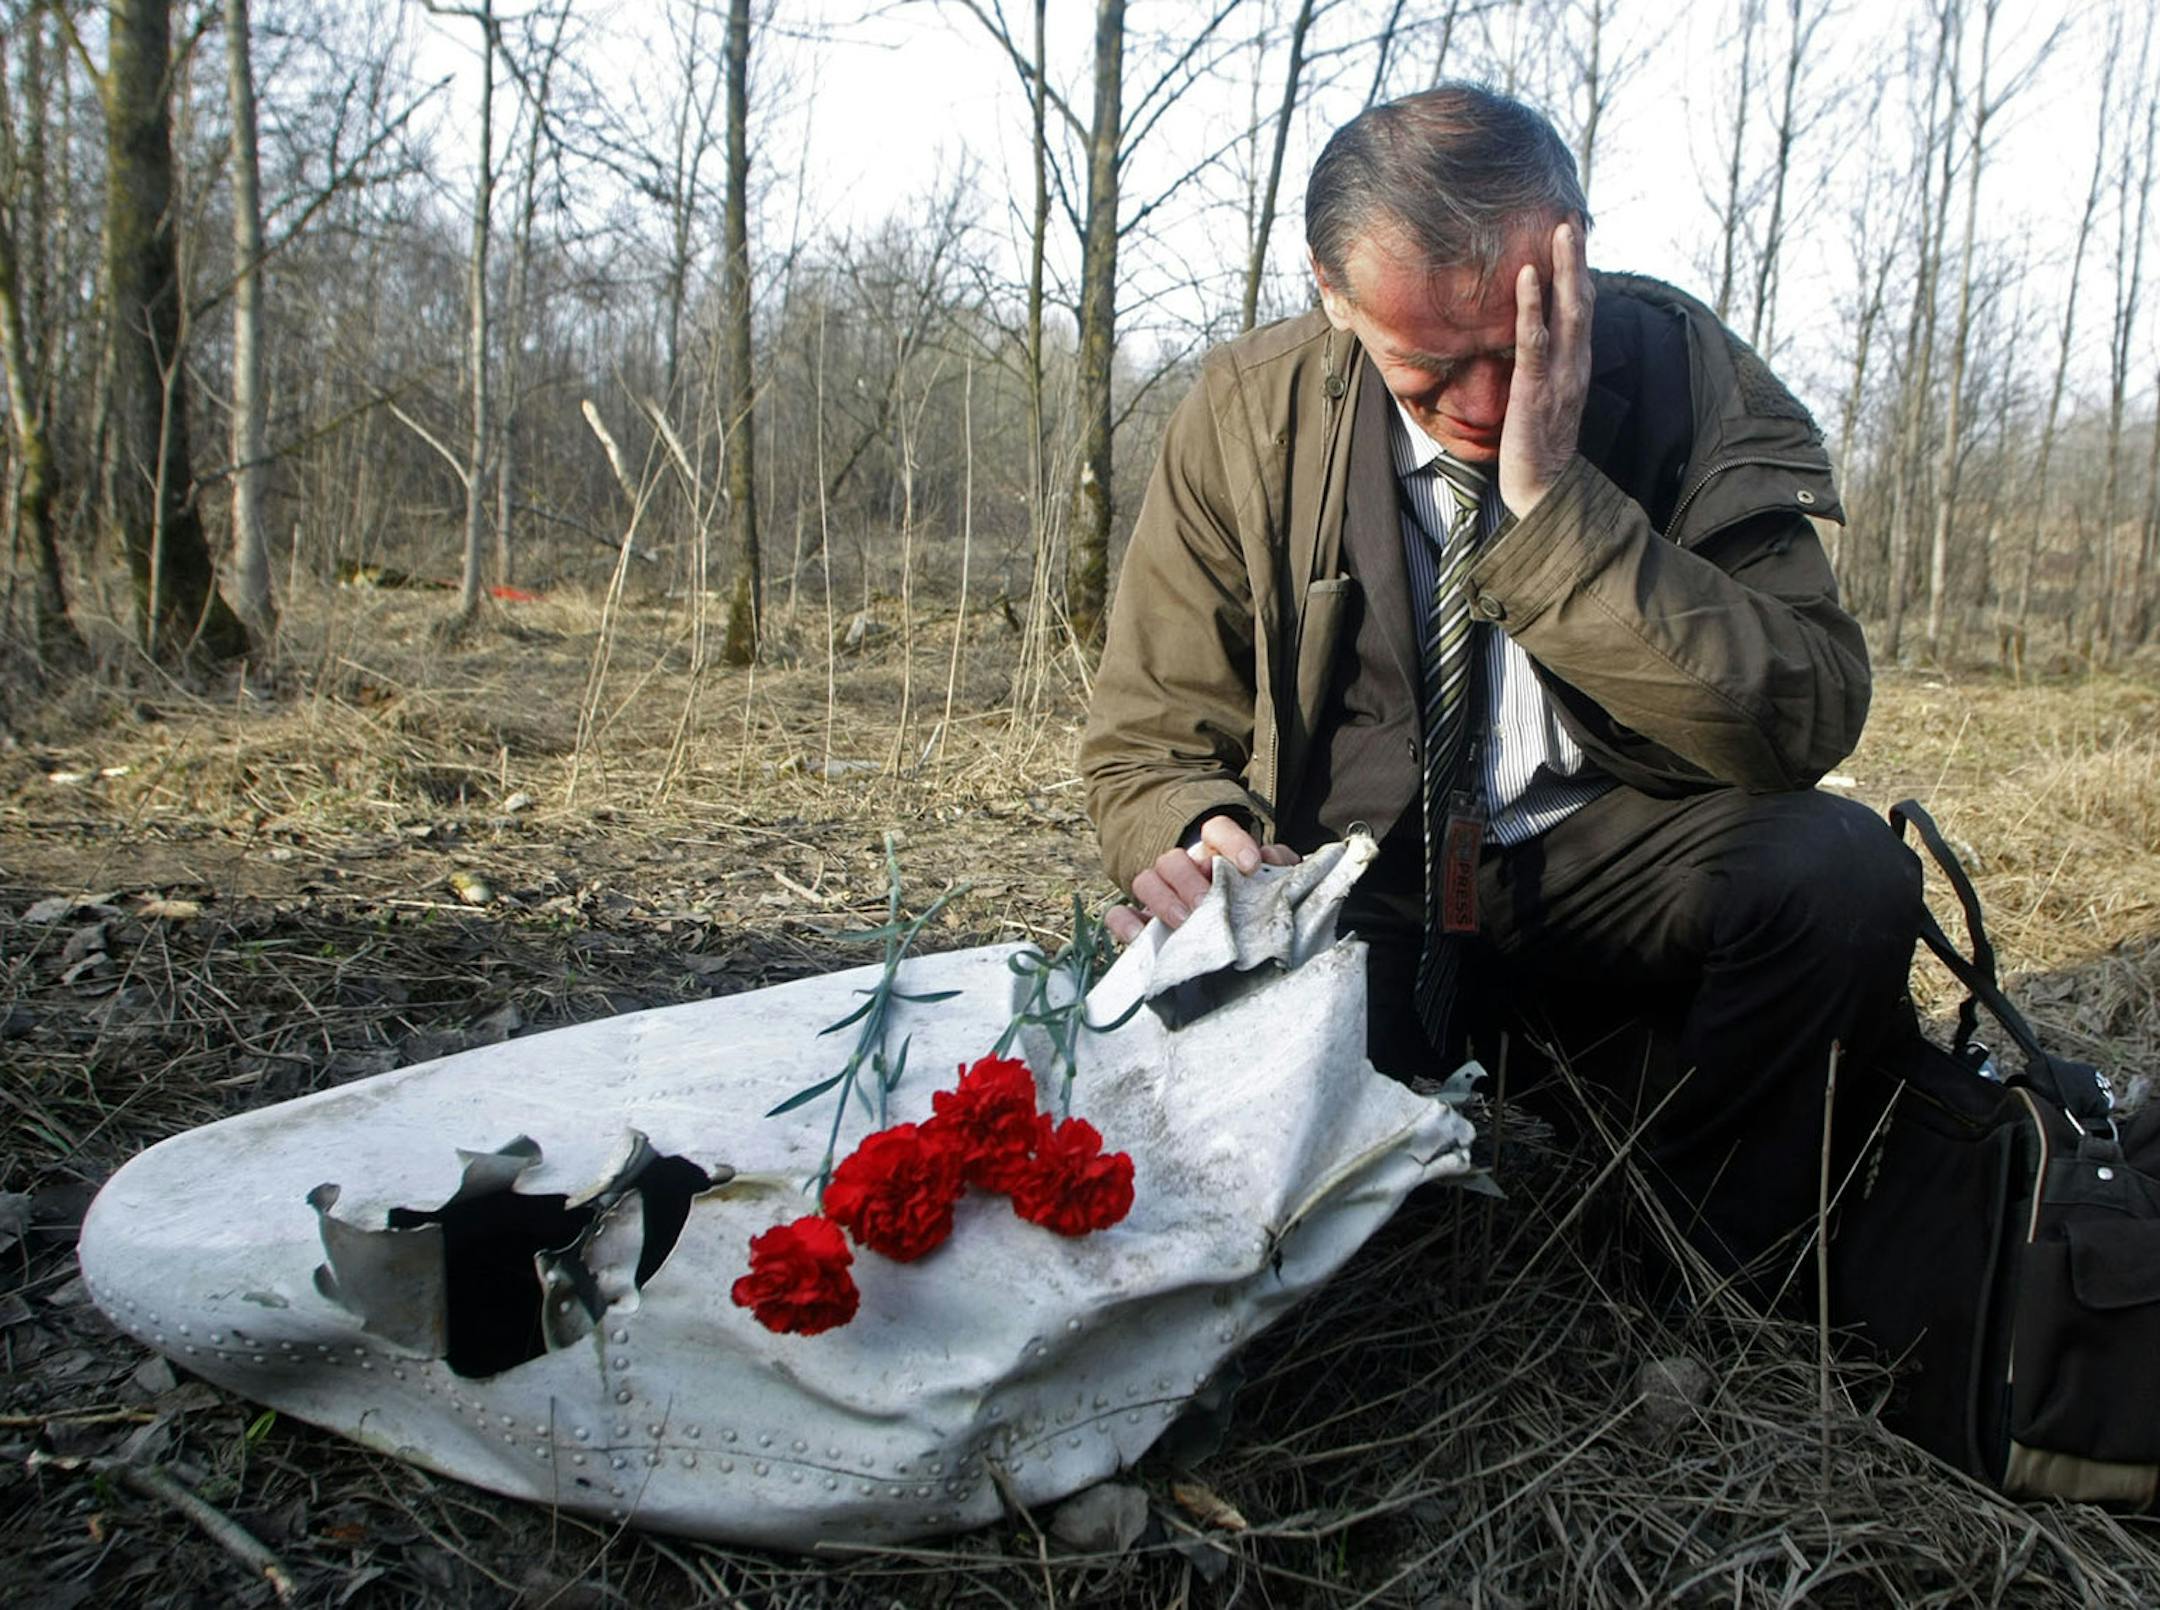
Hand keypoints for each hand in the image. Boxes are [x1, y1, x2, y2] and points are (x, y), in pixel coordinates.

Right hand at [1103, 815, 1300, 944]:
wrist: (1226, 942)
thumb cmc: (1248, 905)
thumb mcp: (1266, 885)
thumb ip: (1277, 869)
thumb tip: (1276, 860)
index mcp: (1214, 853)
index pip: (1216, 830)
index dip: (1232, 842)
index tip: (1251, 866)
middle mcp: (1183, 869)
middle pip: (1174, 859)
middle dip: (1189, 881)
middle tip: (1205, 904)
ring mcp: (1158, 895)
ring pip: (1146, 880)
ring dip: (1163, 900)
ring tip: (1184, 922)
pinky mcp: (1142, 924)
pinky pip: (1120, 915)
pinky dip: (1126, 923)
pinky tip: (1141, 936)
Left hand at [1498, 218, 1592, 516]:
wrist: (1545, 491)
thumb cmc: (1539, 445)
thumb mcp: (1546, 397)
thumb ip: (1544, 367)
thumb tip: (1529, 339)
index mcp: (1577, 364)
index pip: (1582, 308)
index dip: (1579, 271)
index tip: (1572, 235)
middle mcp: (1576, 363)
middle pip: (1582, 299)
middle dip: (1577, 257)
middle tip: (1571, 217)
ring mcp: (1559, 374)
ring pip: (1567, 312)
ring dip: (1564, 268)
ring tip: (1560, 230)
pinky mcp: (1535, 388)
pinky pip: (1534, 339)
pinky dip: (1531, 306)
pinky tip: (1527, 277)